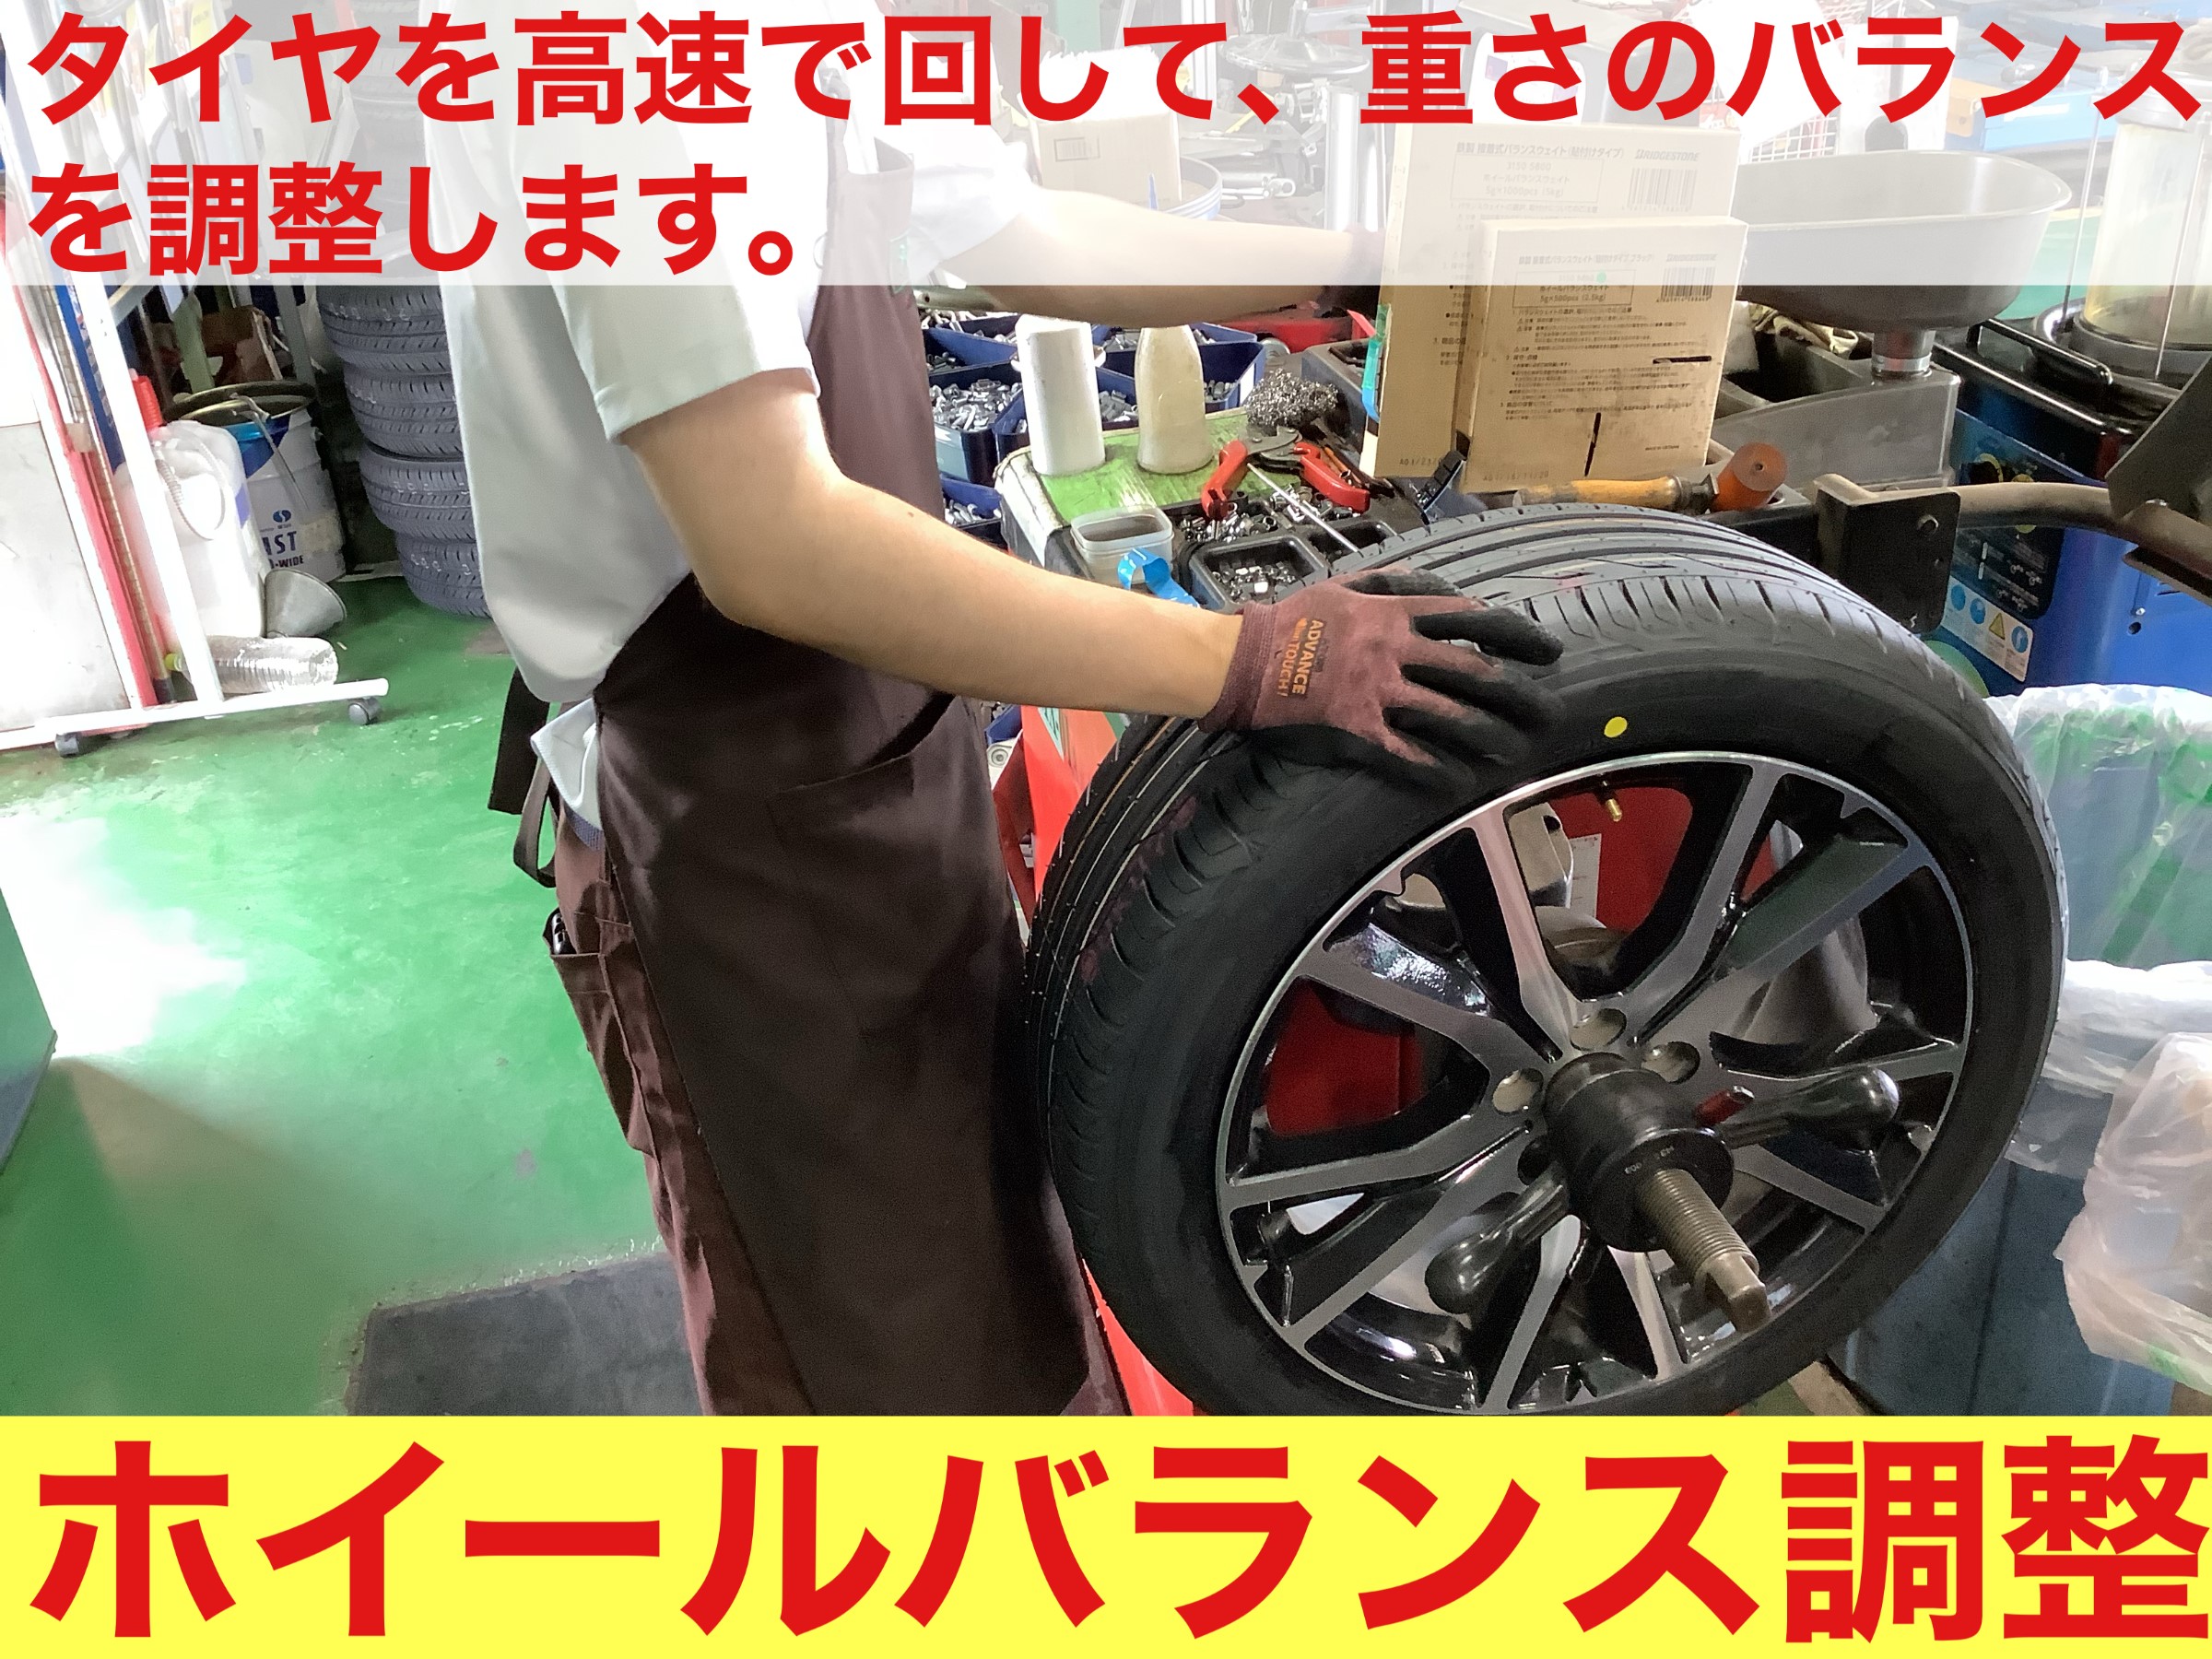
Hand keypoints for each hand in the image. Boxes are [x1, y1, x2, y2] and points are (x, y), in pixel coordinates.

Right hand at [1200, 568, 1562, 771]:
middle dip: (1520, 695)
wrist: (1243, 661)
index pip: (1472, 621)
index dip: (1517, 635)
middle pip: (1474, 673)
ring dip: (1490, 735)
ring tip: (1516, 749)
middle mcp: (1394, 652)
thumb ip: (1402, 585)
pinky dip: (1438, 770)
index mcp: (1395, 614)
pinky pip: (1407, 755)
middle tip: (1549, 712)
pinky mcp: (1357, 732)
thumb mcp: (1350, 586)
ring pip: (1450, 717)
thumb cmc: (1296, 620)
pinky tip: (1462, 782)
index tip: (1548, 650)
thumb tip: (1452, 594)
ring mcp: (1377, 694)